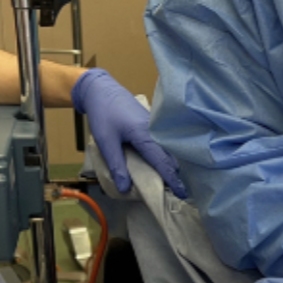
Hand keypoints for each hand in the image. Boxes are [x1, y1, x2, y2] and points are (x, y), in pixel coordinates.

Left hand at [70, 69, 187, 197]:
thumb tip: (125, 188)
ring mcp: (152, 126)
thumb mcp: (106, 142)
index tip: (181, 193)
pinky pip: (160, 143)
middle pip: (168, 156)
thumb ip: (116, 165)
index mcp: (144, 135)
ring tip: (168, 180)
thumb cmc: (103, 114)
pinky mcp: (149, 124)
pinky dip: (161, 155)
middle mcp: (153, 130)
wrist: (101, 89)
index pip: (162, 162)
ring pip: (165, 150)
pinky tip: (157, 163)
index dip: (171, 179)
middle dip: (173, 174)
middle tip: (176, 192)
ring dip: (167, 165)